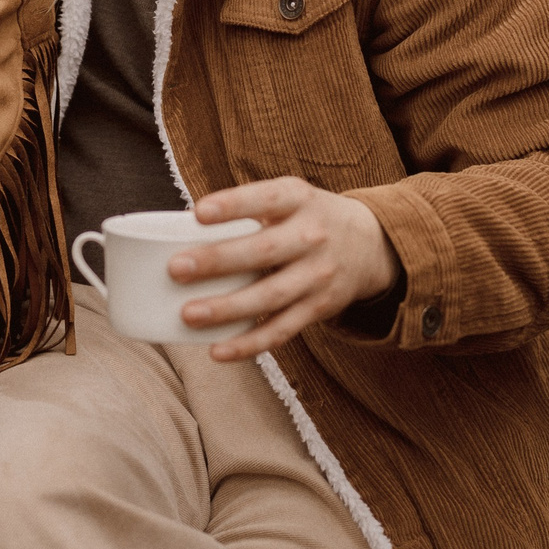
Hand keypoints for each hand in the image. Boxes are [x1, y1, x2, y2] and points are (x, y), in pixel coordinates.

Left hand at [172, 177, 401, 362]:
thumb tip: (183, 229)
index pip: (265, 199)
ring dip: (227, 309)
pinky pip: (281, 330)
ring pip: (270, 297)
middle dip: (218, 261)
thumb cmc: (308, 217)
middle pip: (263, 252)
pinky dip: (249, 344)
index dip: (233, 206)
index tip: (198, 213)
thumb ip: (248, 208)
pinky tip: (217, 350)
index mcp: (298, 200)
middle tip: (177, 269)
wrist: (371, 245)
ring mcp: (317, 276)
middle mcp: (311, 237)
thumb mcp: (289, 198)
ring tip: (189, 314)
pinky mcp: (318, 308)